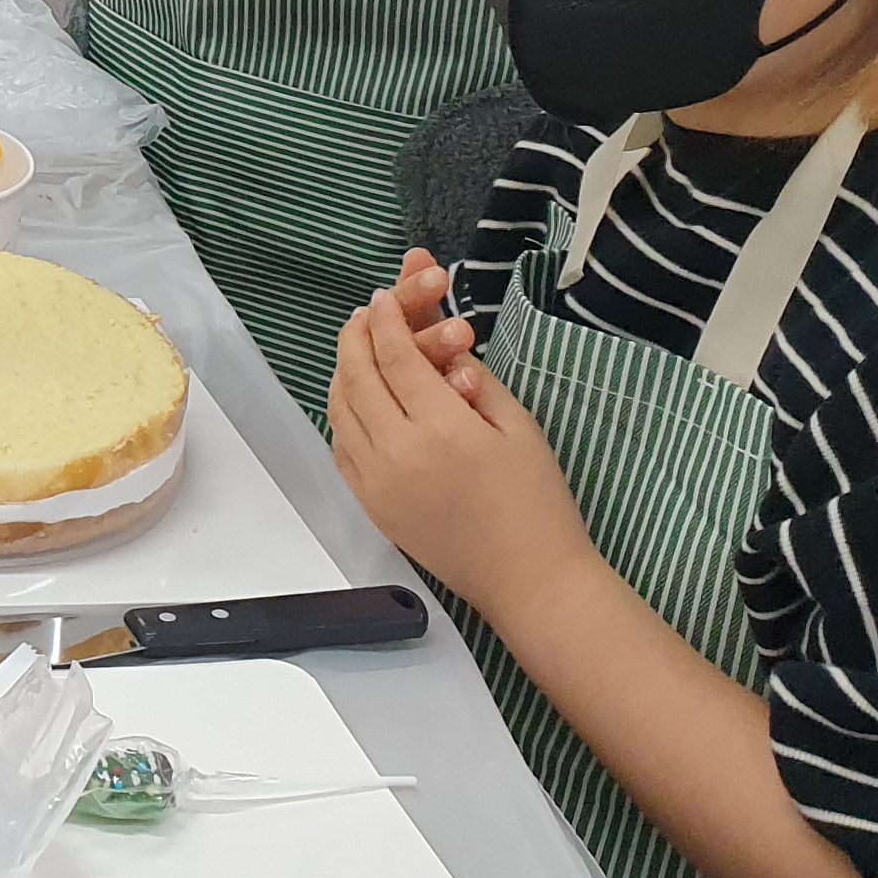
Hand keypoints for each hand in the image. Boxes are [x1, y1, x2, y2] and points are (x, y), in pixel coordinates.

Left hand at [327, 278, 594, 618]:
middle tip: (366, 315)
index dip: (387, 321)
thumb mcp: (519, 427)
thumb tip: (442, 347)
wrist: (529, 579)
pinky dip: (343, 413)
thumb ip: (475, 380)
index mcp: (442, 429)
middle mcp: (398, 453)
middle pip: (357, 378)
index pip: (396, 358)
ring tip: (360, 349)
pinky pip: (342, 446)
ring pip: (340, 410)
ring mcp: (377, 483)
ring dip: (344, 372)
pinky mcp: (371, 505)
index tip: (384, 297)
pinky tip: (359, 399)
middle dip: (357, 337)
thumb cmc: (537, 503)